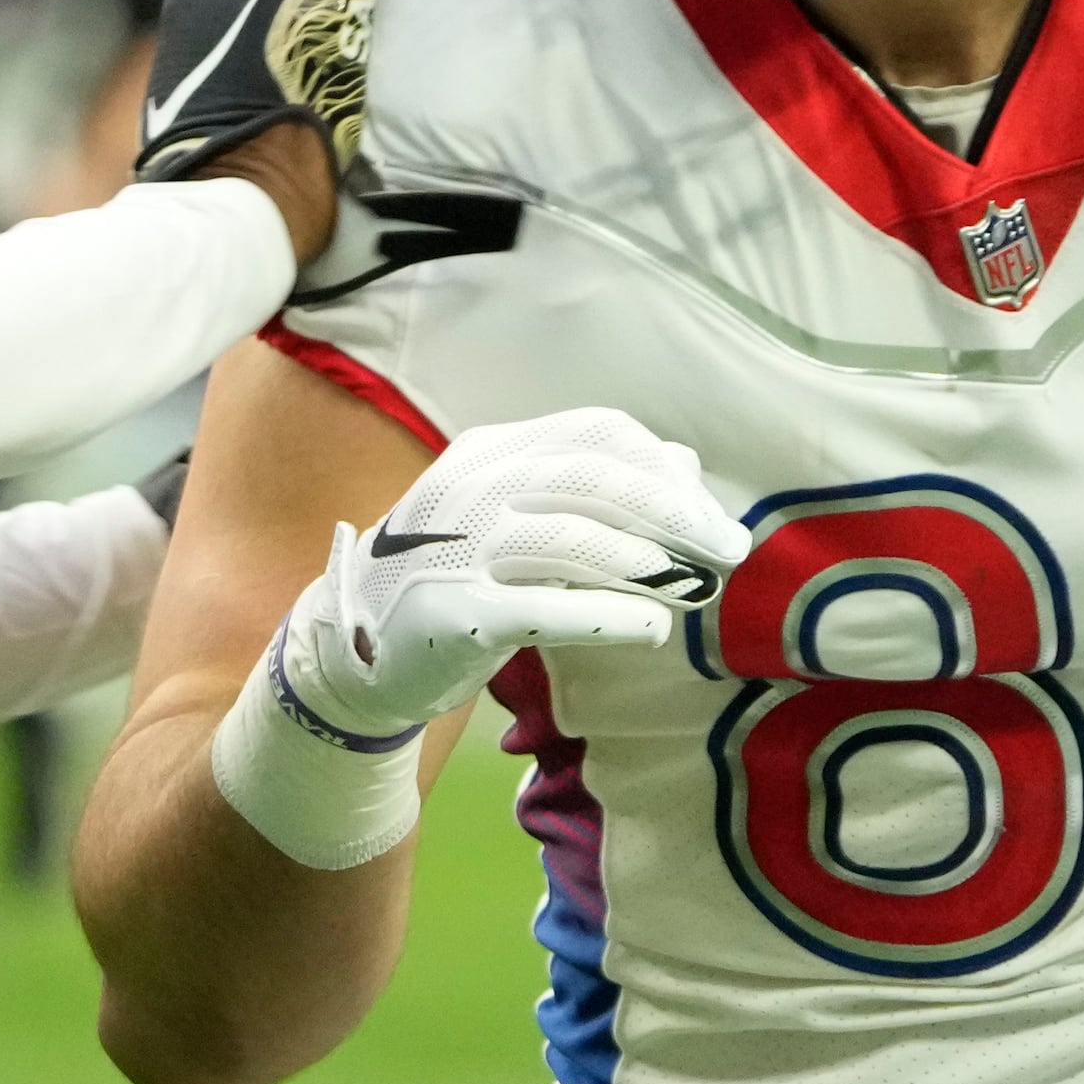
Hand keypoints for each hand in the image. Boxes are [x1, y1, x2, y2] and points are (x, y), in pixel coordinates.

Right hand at [211, 410, 748, 869]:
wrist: (353, 649)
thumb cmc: (454, 577)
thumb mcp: (513, 516)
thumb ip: (591, 490)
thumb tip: (686, 468)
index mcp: (490, 452)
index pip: (596, 434)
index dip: (662, 468)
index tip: (706, 514)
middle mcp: (471, 487)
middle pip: (594, 478)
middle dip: (674, 512)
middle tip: (729, 550)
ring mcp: (457, 550)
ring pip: (573, 539)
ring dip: (651, 565)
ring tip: (698, 589)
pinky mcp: (454, 616)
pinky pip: (545, 610)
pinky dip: (609, 617)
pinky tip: (653, 628)